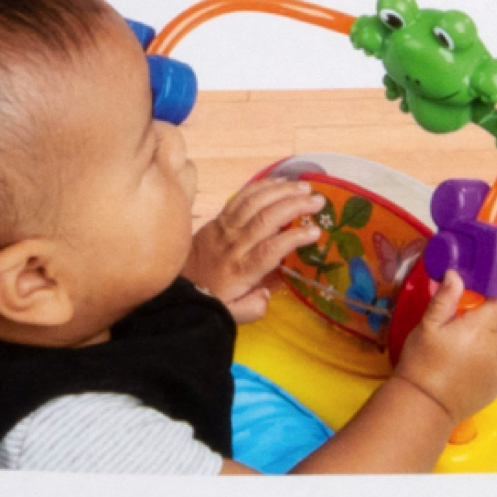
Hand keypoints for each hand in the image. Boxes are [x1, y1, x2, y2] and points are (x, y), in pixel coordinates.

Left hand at [182, 160, 327, 315]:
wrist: (178, 286)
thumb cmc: (210, 299)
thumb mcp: (231, 314)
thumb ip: (252, 309)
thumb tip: (267, 295)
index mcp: (241, 270)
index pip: (270, 250)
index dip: (293, 239)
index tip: (315, 232)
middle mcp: (234, 245)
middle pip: (266, 219)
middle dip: (294, 206)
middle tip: (318, 200)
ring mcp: (225, 228)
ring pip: (255, 202)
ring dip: (282, 191)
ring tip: (305, 187)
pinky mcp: (219, 218)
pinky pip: (241, 197)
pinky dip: (262, 186)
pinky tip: (281, 182)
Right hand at [382, 288, 496, 423]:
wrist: (425, 405)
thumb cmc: (422, 362)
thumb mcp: (428, 326)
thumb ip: (445, 299)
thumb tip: (456, 274)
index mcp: (481, 328)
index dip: (484, 302)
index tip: (466, 307)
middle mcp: (496, 347)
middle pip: (495, 325)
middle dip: (480, 324)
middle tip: (455, 332)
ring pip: (495, 346)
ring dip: (482, 345)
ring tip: (456, 355)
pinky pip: (494, 366)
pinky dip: (483, 364)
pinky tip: (462, 371)